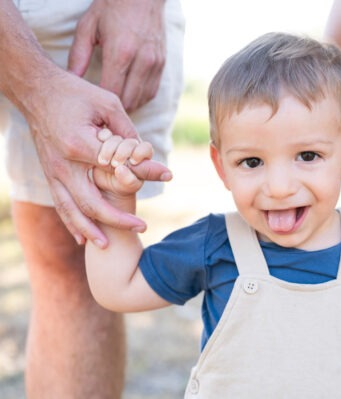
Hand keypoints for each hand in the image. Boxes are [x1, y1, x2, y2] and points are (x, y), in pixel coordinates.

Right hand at [26, 68, 170, 246]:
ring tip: (108, 245)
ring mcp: (53, 170)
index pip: (117, 167)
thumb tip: (145, 153)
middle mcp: (63, 163)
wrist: (35, 89)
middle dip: (116, 219)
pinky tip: (82, 237)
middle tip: (141, 227)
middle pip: (91, 201)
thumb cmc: (75, 93)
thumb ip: (126, 131)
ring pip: (71, 208)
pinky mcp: (48, 172)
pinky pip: (59, 203)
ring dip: (90, 229)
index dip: (143, 174)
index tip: (167, 176)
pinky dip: (71, 222)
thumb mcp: (107, 103)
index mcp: (79, 144)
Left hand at [68, 0, 165, 111]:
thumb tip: (70, 80)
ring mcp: (155, 63)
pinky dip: (139, 98)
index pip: (111, 91)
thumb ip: (78, 56)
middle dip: (114, 110)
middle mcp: (142, 60)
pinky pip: (151, 92)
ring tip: (112, 108)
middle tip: (100, 113)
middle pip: (128, 100)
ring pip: (141, 99)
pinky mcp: (162, 64)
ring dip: (128, 106)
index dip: (101, 104)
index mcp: (121, 52)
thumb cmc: (111, 8)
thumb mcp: (88, 27)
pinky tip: (127, 96)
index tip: (90, 108)